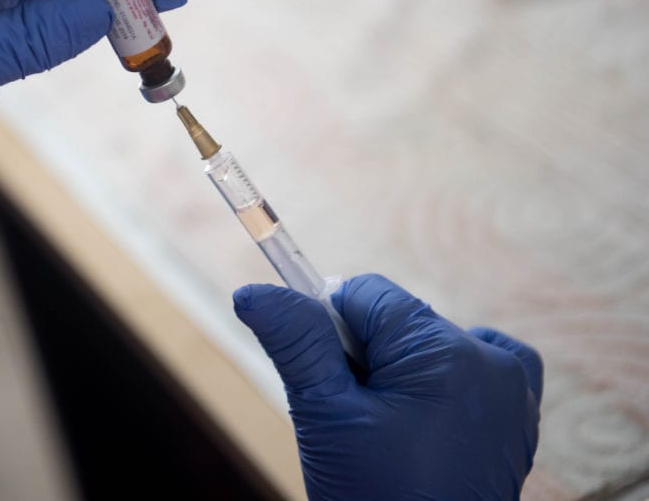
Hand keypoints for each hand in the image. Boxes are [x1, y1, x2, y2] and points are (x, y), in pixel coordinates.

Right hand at [234, 274, 541, 500]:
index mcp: (441, 352)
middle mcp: (489, 360)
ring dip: (401, 370)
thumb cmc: (374, 498)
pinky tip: (428, 413)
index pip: (366, 294)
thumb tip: (253, 292)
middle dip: (364, 355)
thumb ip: (295, 342)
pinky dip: (449, 376)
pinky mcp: (518, 417)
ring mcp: (512, 390)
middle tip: (352, 418)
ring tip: (386, 432)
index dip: (330, 329)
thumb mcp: (323, 416)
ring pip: (430, 342)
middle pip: (397, 319)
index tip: (323, 376)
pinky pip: (481, 363)